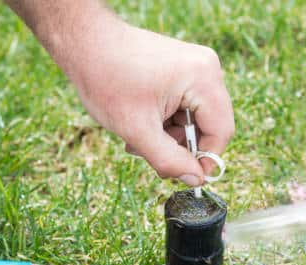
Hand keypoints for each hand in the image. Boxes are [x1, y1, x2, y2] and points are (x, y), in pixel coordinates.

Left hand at [6, 1, 234, 185]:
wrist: (85, 42)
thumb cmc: (106, 78)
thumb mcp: (137, 129)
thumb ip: (169, 159)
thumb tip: (196, 180)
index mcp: (202, 78)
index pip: (221, 131)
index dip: (206, 159)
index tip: (185, 177)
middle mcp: (206, 69)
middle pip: (209, 125)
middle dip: (180, 146)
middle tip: (149, 154)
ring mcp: (195, 67)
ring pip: (194, 119)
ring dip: (168, 136)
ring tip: (136, 137)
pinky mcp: (183, 69)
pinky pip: (185, 106)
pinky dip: (165, 121)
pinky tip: (141, 122)